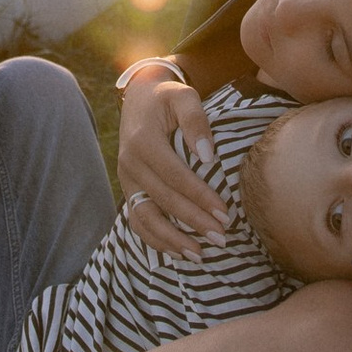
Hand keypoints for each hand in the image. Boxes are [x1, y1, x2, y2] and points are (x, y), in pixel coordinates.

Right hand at [114, 68, 228, 258]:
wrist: (140, 97)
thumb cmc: (168, 97)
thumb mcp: (184, 96)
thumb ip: (196, 121)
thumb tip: (207, 156)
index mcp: (143, 141)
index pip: (175, 176)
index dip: (200, 197)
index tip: (225, 214)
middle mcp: (129, 163)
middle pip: (163, 200)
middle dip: (193, 222)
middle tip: (222, 237)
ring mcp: (126, 180)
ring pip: (145, 217)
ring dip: (172, 239)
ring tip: (200, 255)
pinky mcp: (129, 189)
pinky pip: (137, 220)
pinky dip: (155, 239)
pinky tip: (178, 252)